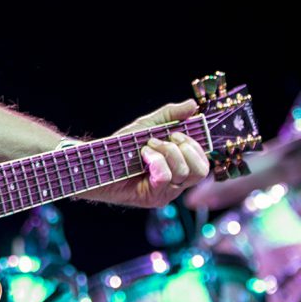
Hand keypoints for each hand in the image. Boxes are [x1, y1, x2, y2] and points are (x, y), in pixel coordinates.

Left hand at [92, 100, 209, 207]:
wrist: (98, 159)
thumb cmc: (122, 146)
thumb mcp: (148, 126)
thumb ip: (170, 115)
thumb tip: (193, 105)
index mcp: (179, 168)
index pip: (204, 163)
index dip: (194, 145)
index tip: (174, 133)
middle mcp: (177, 183)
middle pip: (201, 170)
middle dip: (182, 148)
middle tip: (160, 140)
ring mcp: (166, 192)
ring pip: (184, 172)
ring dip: (165, 152)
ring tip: (146, 147)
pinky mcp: (153, 197)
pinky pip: (166, 178)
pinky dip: (155, 161)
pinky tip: (143, 156)